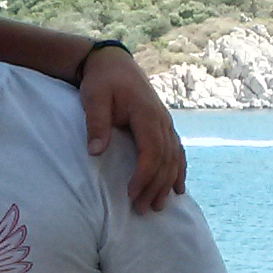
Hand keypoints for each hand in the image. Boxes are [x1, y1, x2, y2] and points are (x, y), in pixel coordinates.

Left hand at [78, 45, 187, 211]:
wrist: (114, 63)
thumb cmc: (102, 81)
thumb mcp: (94, 98)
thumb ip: (96, 123)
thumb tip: (95, 152)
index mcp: (146, 114)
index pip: (151, 151)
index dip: (144, 175)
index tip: (131, 193)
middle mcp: (162, 120)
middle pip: (165, 159)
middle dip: (155, 186)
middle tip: (141, 209)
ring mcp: (165, 123)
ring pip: (173, 158)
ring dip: (167, 183)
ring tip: (157, 206)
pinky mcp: (163, 126)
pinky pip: (176, 151)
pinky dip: (178, 171)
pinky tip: (177, 189)